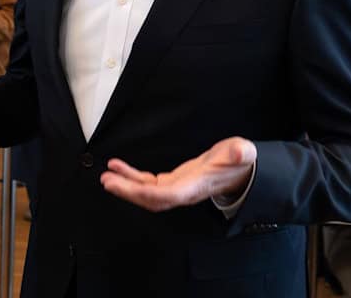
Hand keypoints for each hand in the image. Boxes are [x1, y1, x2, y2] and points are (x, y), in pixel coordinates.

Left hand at [99, 137, 255, 211]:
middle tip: (109, 182)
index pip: (170, 195)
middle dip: (129, 193)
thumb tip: (242, 151)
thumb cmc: (237, 162)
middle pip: (152, 199)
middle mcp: (183, 192)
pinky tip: (119, 167)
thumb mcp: (241, 153)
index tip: (131, 187)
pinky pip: (147, 183)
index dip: (149, 194)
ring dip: (126, 187)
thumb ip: (240, 153)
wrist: (238, 171)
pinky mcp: (170, 182)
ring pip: (146, 193)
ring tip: (108, 176)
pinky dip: (131, 176)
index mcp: (196, 187)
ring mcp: (175, 188)